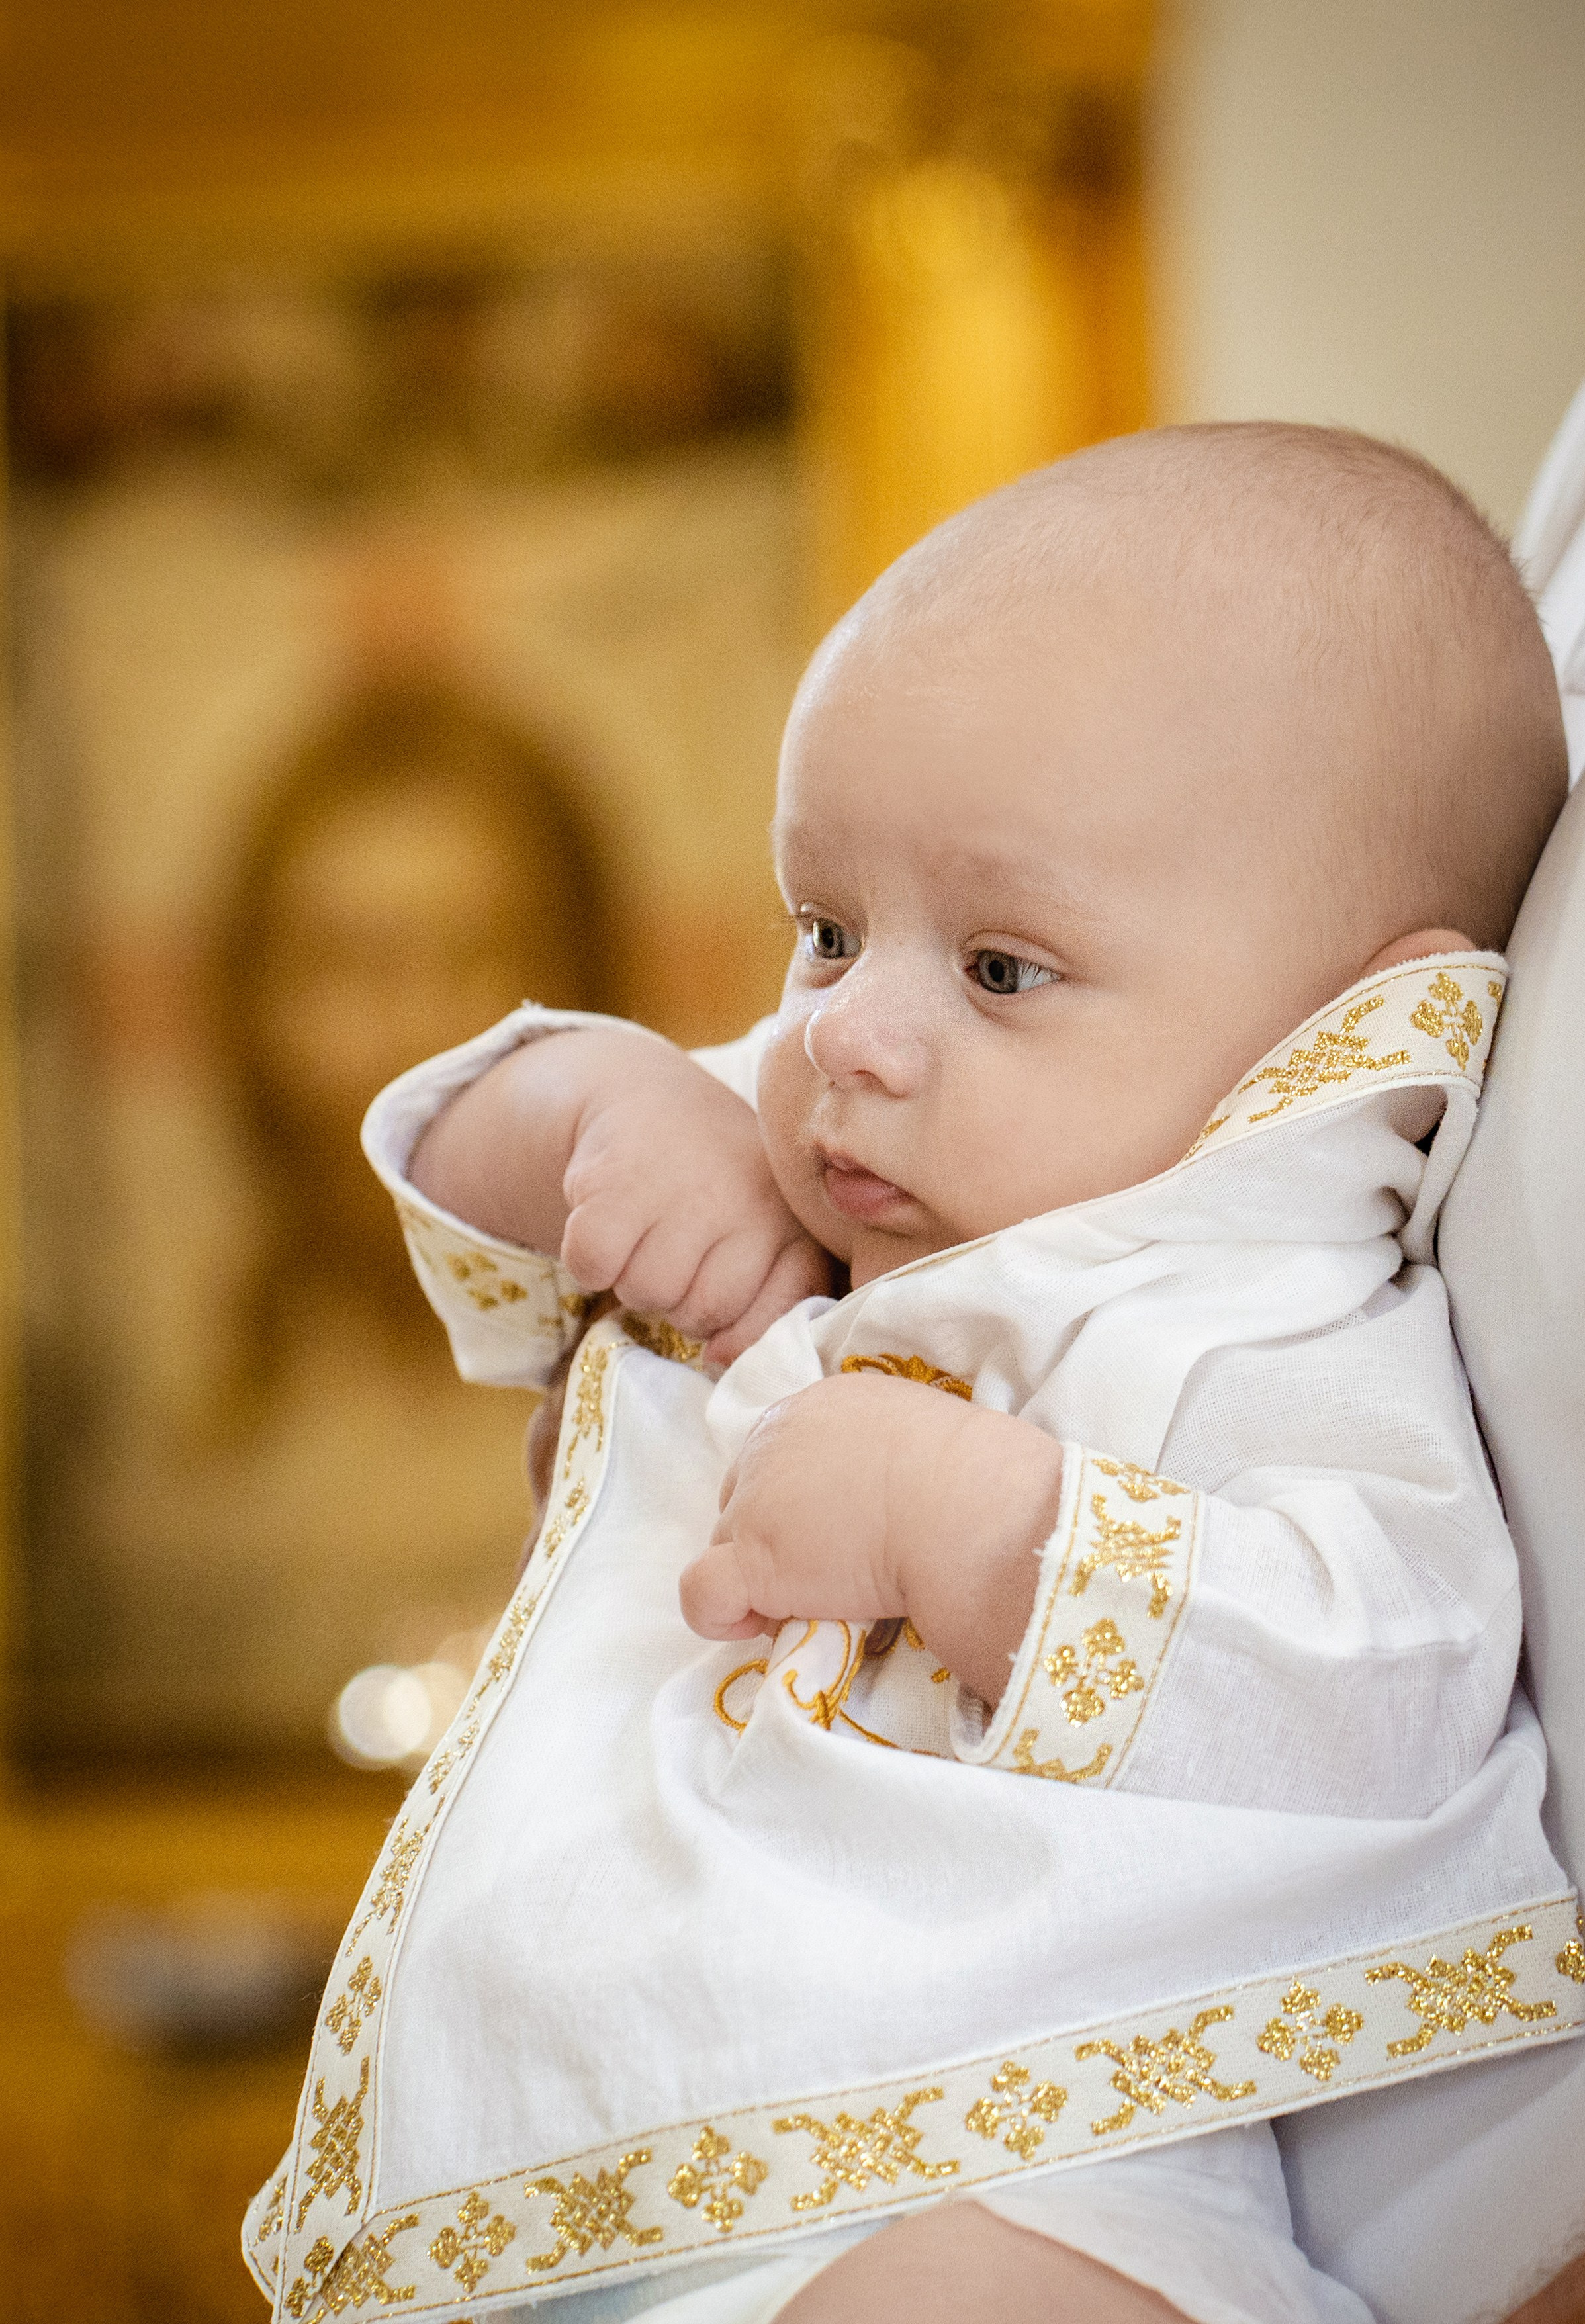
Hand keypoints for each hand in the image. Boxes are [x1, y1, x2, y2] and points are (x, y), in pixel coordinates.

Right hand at [561, 1042, 829, 1363]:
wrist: (646, 1096)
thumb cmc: (714, 1184)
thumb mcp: (763, 1228)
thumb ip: (768, 1297)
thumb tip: (719, 1361)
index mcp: (792, 1221)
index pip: (775, 1317)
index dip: (739, 1329)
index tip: (720, 1301)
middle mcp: (748, 1201)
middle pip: (702, 1313)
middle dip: (679, 1299)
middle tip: (676, 1250)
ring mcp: (684, 1190)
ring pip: (646, 1294)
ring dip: (633, 1278)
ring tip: (645, 1231)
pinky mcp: (616, 1183)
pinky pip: (593, 1266)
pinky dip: (589, 1259)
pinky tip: (609, 1222)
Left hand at [679, 1372, 1062, 1706]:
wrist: (972, 1508)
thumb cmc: (973, 1477)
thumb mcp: (918, 1438)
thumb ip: (881, 1454)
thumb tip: (885, 1495)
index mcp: (816, 1406)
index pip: (776, 1459)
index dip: (800, 1506)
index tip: (845, 1536)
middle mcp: (772, 1440)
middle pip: (745, 1500)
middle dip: (778, 1539)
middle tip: (837, 1572)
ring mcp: (755, 1499)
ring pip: (727, 1546)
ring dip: (766, 1579)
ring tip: (825, 1601)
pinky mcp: (751, 1557)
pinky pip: (702, 1594)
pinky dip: (724, 1616)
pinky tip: (770, 1623)